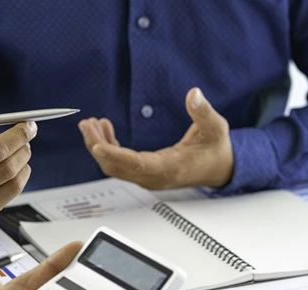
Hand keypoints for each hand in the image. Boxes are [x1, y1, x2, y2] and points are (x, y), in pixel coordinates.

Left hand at [79, 88, 233, 189]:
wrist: (220, 169)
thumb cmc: (216, 150)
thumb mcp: (216, 128)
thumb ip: (203, 112)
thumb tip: (194, 94)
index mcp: (170, 168)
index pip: (136, 164)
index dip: (115, 155)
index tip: (97, 145)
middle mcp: (155, 177)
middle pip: (116, 167)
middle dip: (98, 146)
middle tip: (87, 124)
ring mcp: (148, 177)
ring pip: (114, 167)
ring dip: (99, 147)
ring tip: (90, 124)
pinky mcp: (145, 173)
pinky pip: (120, 164)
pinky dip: (109, 148)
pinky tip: (105, 130)